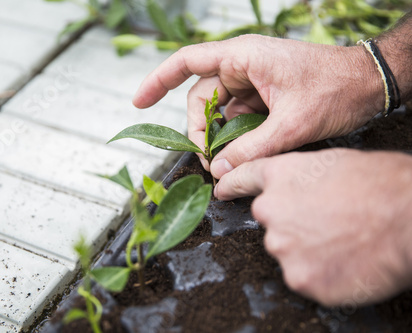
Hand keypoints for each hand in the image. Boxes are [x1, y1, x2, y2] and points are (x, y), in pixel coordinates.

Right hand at [133, 35, 383, 178]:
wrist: (371, 84)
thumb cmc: (337, 89)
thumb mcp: (292, 124)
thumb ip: (251, 149)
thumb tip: (219, 171)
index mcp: (243, 57)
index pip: (187, 63)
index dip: (158, 81)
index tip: (138, 102)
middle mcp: (242, 66)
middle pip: (201, 97)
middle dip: (199, 129)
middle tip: (207, 160)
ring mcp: (252, 82)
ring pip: (218, 112)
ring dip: (217, 137)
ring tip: (223, 162)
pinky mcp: (262, 97)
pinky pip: (237, 118)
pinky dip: (234, 137)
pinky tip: (238, 155)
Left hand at [214, 148, 411, 305]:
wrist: (405, 217)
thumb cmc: (379, 185)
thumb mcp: (332, 164)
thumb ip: (299, 179)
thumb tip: (293, 194)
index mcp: (279, 176)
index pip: (243, 178)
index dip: (231, 185)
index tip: (222, 190)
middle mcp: (270, 210)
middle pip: (270, 221)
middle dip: (292, 223)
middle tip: (326, 223)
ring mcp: (282, 246)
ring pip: (287, 250)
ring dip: (306, 249)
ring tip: (340, 242)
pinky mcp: (299, 278)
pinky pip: (304, 276)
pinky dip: (321, 273)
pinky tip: (344, 261)